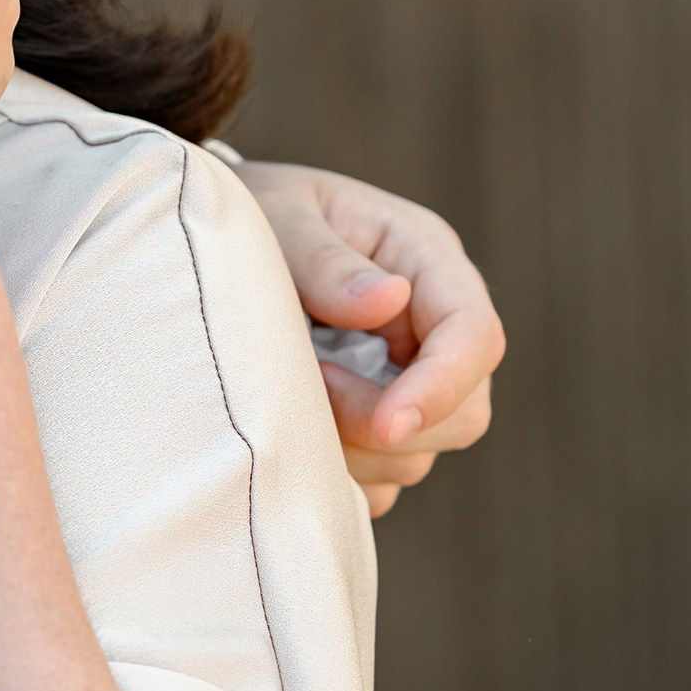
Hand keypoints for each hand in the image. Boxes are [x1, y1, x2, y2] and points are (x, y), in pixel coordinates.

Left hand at [232, 158, 503, 515]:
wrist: (216, 241)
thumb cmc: (252, 213)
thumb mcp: (280, 217)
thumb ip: (325, 262)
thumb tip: (389, 299)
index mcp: (426, 258)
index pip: (473, 336)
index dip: (441, 389)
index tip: (387, 424)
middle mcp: (430, 324)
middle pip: (464, 413)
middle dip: (386, 427)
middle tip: (307, 386)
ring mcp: (408, 377)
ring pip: (417, 455)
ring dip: (352, 450)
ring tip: (286, 394)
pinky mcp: (376, 420)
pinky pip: (377, 478)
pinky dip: (337, 474)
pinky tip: (290, 433)